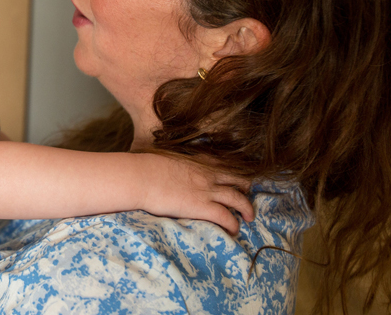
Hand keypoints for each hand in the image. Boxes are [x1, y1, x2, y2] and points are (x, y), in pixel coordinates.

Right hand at [137, 154, 253, 235]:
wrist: (141, 177)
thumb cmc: (144, 167)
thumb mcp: (165, 157)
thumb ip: (174, 161)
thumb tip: (165, 164)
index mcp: (198, 160)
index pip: (224, 164)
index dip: (233, 172)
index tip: (235, 178)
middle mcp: (208, 174)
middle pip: (237, 179)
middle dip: (245, 188)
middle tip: (246, 195)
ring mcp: (207, 190)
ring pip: (238, 199)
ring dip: (247, 208)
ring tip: (249, 217)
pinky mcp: (203, 207)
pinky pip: (226, 217)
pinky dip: (233, 224)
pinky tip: (233, 231)